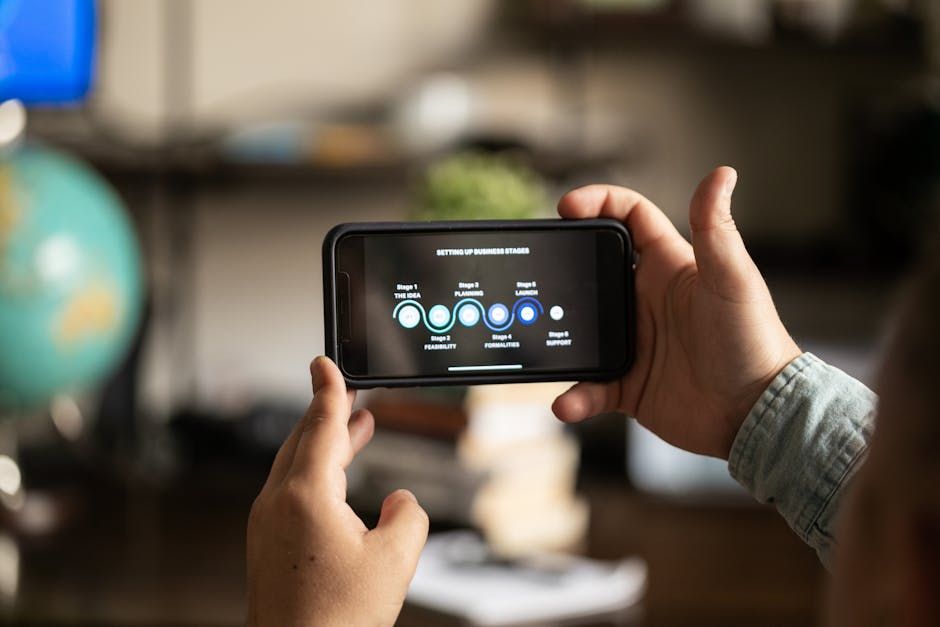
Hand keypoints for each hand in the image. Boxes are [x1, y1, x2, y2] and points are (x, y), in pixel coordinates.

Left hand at [246, 356, 428, 626]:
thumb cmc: (337, 619)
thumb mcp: (396, 560)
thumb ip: (408, 514)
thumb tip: (400, 502)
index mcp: (305, 495)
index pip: (320, 424)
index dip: (329, 389)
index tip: (324, 362)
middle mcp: (276, 503)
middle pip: (303, 439)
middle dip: (329, 411)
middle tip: (350, 393)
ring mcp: (265, 524)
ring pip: (295, 464)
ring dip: (324, 442)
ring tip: (355, 429)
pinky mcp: (266, 544)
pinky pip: (290, 490)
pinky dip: (315, 472)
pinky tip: (335, 483)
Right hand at [552, 167, 800, 458]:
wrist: (756, 414)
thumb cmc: (754, 340)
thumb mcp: (733, 280)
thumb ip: (716, 229)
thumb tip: (722, 172)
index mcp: (668, 268)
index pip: (628, 218)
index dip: (597, 202)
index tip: (566, 207)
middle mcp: (645, 300)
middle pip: (591, 270)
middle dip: (562, 268)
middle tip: (537, 272)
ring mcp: (634, 342)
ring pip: (580, 330)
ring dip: (558, 337)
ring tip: (540, 341)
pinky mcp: (627, 383)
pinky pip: (589, 386)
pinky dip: (575, 395)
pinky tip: (569, 401)